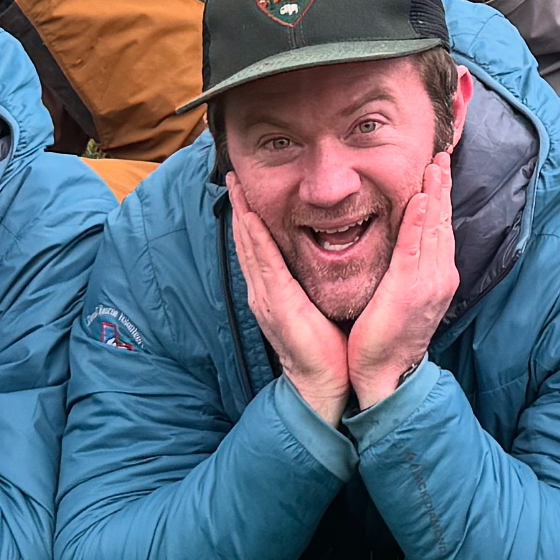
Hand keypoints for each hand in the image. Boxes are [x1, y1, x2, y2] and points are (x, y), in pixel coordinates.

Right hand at [230, 191, 354, 427]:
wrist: (322, 383)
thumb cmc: (325, 347)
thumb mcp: (315, 305)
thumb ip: (311, 283)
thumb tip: (322, 258)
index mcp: (274, 291)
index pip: (258, 246)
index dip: (250, 216)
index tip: (247, 188)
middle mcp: (264, 291)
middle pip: (247, 241)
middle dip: (240, 207)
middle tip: (234, 176)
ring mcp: (265, 298)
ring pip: (250, 247)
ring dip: (242, 214)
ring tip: (236, 186)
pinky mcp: (275, 304)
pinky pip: (263, 265)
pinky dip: (254, 239)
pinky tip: (250, 218)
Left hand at [346, 152, 463, 413]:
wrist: (386, 374)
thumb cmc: (389, 337)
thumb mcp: (403, 295)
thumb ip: (408, 267)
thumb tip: (405, 245)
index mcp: (437, 275)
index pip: (441, 226)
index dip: (442, 195)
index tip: (439, 167)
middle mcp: (439, 274)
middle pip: (444, 221)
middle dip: (443, 186)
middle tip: (442, 153)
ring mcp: (428, 282)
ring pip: (435, 228)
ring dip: (436, 194)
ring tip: (435, 164)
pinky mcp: (409, 289)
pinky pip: (416, 249)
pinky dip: (422, 222)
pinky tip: (423, 199)